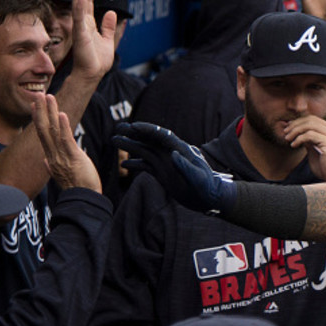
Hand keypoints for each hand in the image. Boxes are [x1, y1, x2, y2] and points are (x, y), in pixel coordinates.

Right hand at [32, 94, 100, 192]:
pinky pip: (66, 139)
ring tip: (48, 97)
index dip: (39, 119)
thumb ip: (52, 167)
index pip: (43, 135)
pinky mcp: (73, 158)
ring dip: (50, 112)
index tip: (35, 106)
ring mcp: (62, 157)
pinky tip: (62, 114)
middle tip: (38, 94)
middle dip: (41, 111)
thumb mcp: (62, 175)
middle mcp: (53, 156)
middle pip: (44, 129)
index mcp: (51, 159)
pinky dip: (64, 126)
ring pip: (53, 131)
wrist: (84, 201)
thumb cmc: (78, 188)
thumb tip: (45, 161)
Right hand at [70, 0, 115, 81]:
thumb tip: (111, 12)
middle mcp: (83, 24)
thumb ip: (109, 27)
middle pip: (83, 0)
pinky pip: (79, 19)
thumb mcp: (108, 40)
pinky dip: (79, 8)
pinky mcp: (81, 35)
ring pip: (79, 6)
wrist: (93, 73)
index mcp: (89, 25)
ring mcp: (81, 28)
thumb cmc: (98, 60)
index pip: (88, 3)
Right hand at [113, 122, 235, 212]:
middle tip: (118, 128)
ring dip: (131, 146)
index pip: (163, 135)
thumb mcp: (198, 179)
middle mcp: (172, 154)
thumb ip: (186, 167)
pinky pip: (147, 166)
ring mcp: (167, 163)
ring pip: (146, 151)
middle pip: (151, 140)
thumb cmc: (208, 188)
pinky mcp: (164, 174)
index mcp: (181, 150)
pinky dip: (135, 164)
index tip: (133, 126)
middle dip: (135, 133)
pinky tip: (123, 164)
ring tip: (114, 141)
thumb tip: (173, 154)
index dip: (148, 130)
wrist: (210, 199)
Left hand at [284, 115, 325, 182]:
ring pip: (310, 125)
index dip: (299, 122)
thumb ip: (309, 140)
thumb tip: (296, 132)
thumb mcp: (315, 150)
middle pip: (311, 119)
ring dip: (295, 131)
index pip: (314, 119)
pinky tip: (294, 145)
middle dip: (295, 124)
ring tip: (287, 138)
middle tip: (285, 132)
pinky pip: (310, 135)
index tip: (288, 128)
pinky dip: (299, 138)